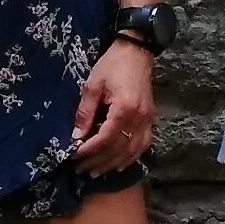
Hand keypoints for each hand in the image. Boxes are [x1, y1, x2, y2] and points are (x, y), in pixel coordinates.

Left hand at [75, 37, 157, 173]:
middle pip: (119, 149)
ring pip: (132, 151)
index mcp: (124, 108)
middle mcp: (139, 118)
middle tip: (80, 170)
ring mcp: (148, 120)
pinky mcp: (150, 119)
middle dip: (98, 161)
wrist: (136, 52)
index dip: (89, 151)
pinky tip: (119, 164)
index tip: (74, 156)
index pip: (106, 138)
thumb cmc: (112, 65)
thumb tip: (76, 137)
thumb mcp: (92, 85)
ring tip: (96, 172)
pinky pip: (143, 145)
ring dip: (113, 164)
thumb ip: (85, 113)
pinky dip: (130, 157)